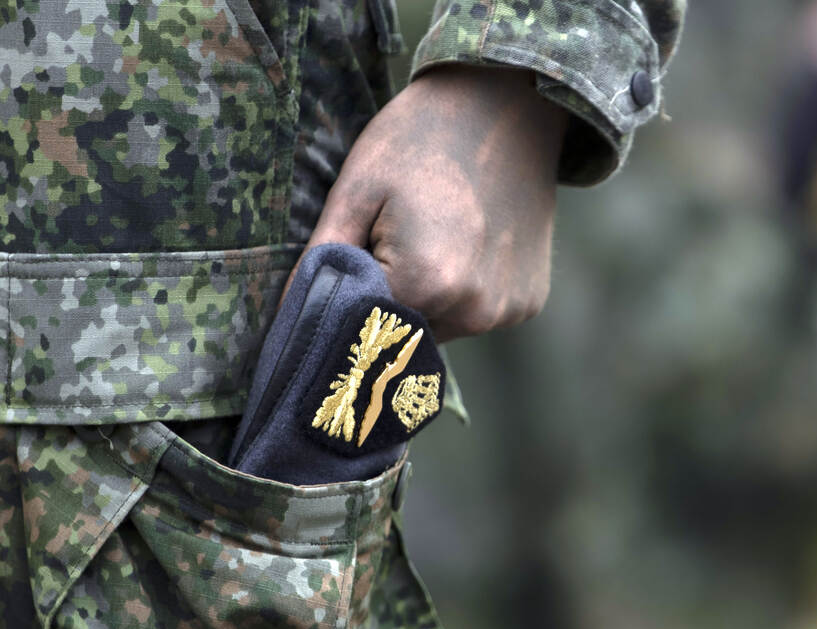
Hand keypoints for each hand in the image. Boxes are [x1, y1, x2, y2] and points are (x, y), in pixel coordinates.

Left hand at [303, 65, 568, 340]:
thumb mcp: (356, 191)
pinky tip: (467, 243)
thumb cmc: (419, 139)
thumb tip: (290, 319)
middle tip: (395, 237)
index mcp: (428, 284)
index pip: (361, 326)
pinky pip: (475, 315)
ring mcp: (505, 310)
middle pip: (402, 333)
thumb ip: (322, 261)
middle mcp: (474, 311)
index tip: (355, 257)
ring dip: (424, 300)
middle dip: (387, 301)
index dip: (348, 297)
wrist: (506, 106)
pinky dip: (462, 293)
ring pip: (438, 328)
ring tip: (432, 237)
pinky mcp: (527, 303)